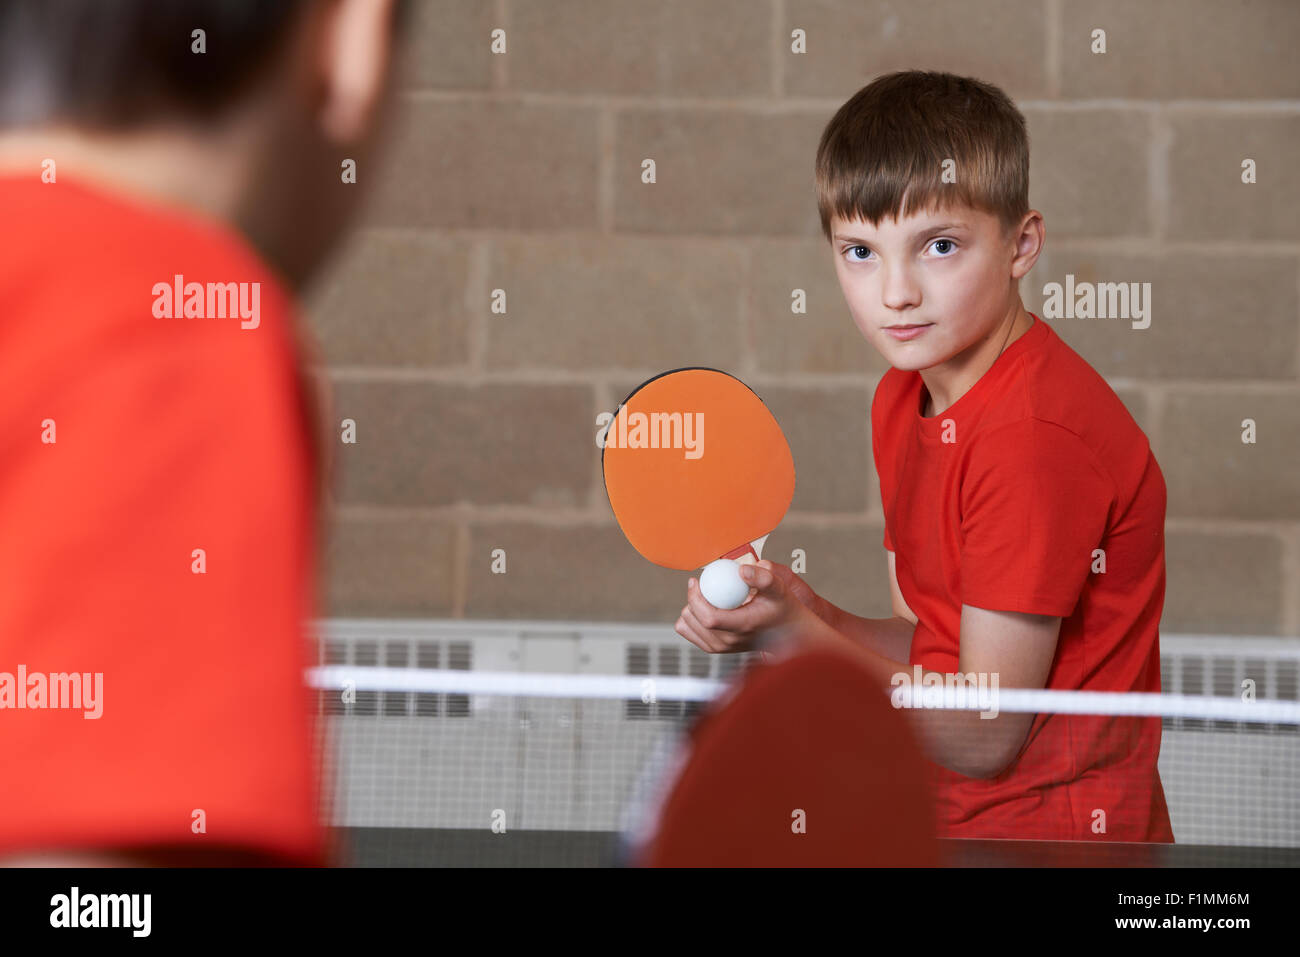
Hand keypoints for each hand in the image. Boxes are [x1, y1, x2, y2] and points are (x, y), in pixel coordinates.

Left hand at [674, 559, 829, 654]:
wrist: (786, 631)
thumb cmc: (781, 609)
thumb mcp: (778, 588)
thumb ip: (763, 577)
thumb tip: (742, 570)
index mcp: (742, 627)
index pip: (708, 618)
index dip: (695, 598)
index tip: (696, 581)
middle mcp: (729, 642)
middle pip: (693, 620)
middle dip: (691, 599)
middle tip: (701, 585)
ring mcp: (721, 647)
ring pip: (687, 626)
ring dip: (691, 608)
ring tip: (706, 597)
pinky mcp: (715, 648)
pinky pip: (689, 632)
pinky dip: (691, 619)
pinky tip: (704, 608)